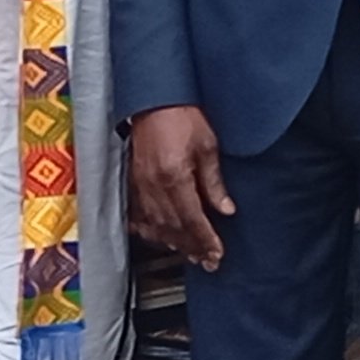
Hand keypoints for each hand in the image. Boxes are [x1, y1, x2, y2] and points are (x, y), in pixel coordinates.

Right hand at [127, 105, 233, 266]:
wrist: (155, 98)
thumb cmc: (182, 115)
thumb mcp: (208, 146)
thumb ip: (215, 182)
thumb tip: (226, 210)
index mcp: (174, 177)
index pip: (193, 219)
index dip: (206, 240)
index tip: (216, 254)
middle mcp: (154, 185)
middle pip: (174, 228)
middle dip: (192, 247)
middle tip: (207, 262)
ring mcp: (140, 184)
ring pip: (156, 225)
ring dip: (174, 243)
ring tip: (189, 254)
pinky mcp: (133, 181)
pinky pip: (140, 215)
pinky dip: (151, 230)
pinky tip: (160, 238)